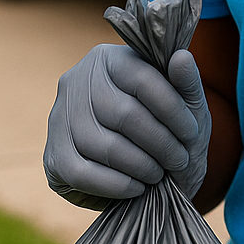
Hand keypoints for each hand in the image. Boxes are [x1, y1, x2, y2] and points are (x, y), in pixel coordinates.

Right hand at [44, 44, 211, 209]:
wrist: (145, 171)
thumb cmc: (167, 128)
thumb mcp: (186, 104)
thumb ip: (187, 81)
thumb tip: (182, 57)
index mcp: (109, 58)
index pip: (142, 79)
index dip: (172, 109)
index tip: (191, 132)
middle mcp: (77, 80)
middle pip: (123, 114)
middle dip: (159, 142)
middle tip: (178, 159)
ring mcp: (59, 117)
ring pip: (102, 144)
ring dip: (140, 165)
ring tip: (159, 173)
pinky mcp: (52, 155)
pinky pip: (81, 173)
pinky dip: (115, 184)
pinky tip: (136, 187)